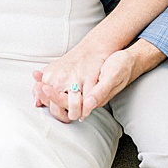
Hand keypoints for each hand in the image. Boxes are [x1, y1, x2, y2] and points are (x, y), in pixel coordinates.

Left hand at [32, 41, 159, 121]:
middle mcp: (87, 100)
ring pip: (62, 100)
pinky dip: (54, 84)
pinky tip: (47, 77)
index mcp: (92, 100)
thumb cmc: (121, 67)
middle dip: (48, 95)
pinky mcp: (85, 87)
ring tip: (37, 81)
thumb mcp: (112, 77)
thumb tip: (88, 105)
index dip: (54, 97)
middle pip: (61, 105)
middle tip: (37, 84)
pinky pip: (66, 90)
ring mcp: (85, 94)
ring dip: (48, 92)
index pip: (67, 105)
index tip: (44, 87)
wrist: (129, 62)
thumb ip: (100, 91)